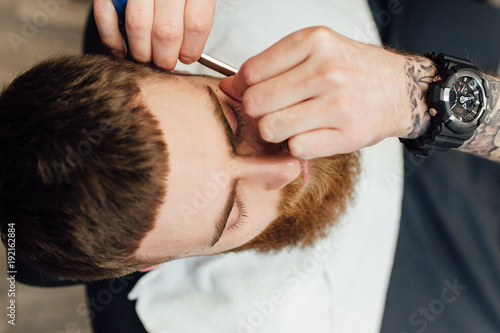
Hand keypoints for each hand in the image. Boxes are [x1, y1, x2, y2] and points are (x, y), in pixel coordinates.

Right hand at [93, 0, 216, 68]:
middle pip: (167, 32)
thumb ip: (194, 13)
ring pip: (137, 25)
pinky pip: (105, 13)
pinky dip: (111, 38)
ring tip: (146, 57)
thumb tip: (187, 49)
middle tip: (164, 62)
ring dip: (141, 51)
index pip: (196, 24)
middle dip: (165, 58)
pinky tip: (121, 49)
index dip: (191, 49)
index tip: (187, 57)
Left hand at [220, 27, 433, 158]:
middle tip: (273, 112)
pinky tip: (310, 134)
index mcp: (314, 42)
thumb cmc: (352, 69)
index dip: (243, 89)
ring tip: (291, 124)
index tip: (252, 95)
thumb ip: (271, 65)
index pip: (251, 72)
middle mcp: (326, 70)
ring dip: (275, 132)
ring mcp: (338, 104)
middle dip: (257, 113)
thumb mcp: (314, 51)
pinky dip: (297, 145)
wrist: (400, 88)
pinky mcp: (347, 135)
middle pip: (256, 103)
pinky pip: (296, 148)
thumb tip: (228, 86)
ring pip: (271, 128)